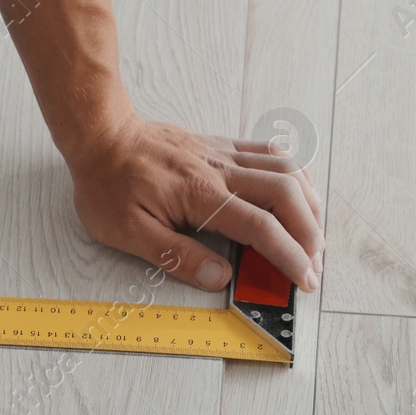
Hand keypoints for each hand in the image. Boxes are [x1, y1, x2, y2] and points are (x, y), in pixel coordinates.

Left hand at [64, 113, 323, 291]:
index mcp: (200, 195)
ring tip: (315, 234)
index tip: (304, 279)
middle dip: (310, 233)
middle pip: (287, 195)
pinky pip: (270, 154)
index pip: (261, 227)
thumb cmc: (107, 183)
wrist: (100, 135)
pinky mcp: (222, 147)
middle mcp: (220, 171)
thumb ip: (176, 256)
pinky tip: (300, 192)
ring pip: (287, 171)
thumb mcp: (127, 231)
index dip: (289, 256)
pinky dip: (294, 174)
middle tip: (314, 264)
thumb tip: (218, 278)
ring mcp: (224, 155)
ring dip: (309, 204)